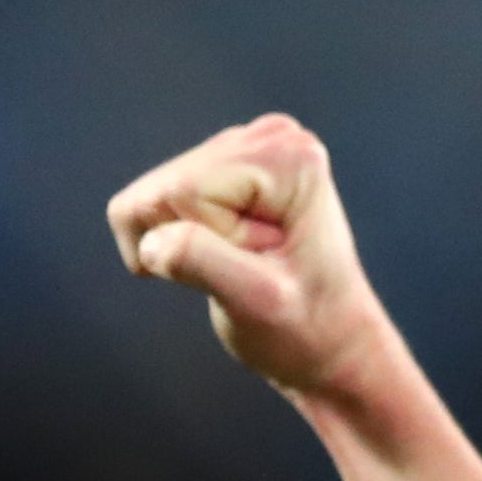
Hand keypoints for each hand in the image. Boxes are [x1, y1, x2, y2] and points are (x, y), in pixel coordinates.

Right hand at [107, 114, 390, 396]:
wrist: (331, 344)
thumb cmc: (306, 331)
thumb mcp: (256, 303)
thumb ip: (202, 263)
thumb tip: (150, 241)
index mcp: (288, 157)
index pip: (184, 191)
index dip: (201, 242)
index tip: (254, 267)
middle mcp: (270, 137)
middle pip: (164, 185)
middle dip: (186, 240)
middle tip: (246, 268)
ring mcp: (248, 148)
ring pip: (154, 194)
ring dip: (183, 241)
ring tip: (242, 263)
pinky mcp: (228, 166)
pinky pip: (156, 198)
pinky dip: (176, 237)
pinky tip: (224, 254)